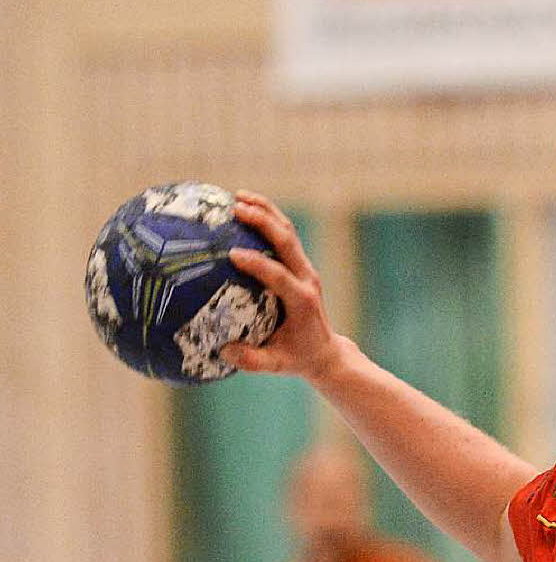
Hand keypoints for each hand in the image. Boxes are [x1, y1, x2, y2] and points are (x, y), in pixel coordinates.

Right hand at [220, 190, 338, 383]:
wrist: (325, 351)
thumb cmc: (297, 358)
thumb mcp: (276, 365)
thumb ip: (251, 360)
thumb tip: (223, 351)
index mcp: (301, 301)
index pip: (280, 276)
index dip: (259, 264)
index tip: (233, 255)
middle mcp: (306, 279)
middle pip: (287, 241)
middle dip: (263, 221)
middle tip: (235, 208)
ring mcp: (305, 269)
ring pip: (287, 232)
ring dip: (266, 211)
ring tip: (238, 197)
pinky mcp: (300, 265)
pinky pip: (284, 236)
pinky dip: (267, 218)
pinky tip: (243, 208)